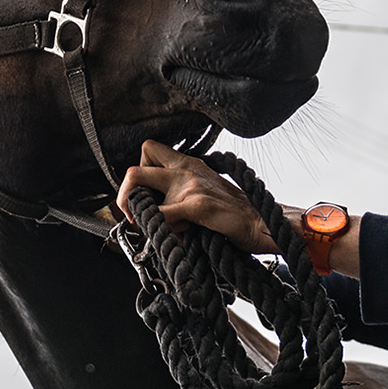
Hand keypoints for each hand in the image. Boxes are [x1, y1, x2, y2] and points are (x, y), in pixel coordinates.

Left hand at [115, 140, 274, 253]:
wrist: (262, 221)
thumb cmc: (234, 212)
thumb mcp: (204, 191)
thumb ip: (180, 193)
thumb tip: (155, 209)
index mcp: (188, 164)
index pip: (149, 151)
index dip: (137, 175)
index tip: (140, 197)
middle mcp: (186, 170)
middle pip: (135, 168)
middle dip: (125, 194)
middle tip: (132, 214)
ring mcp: (190, 186)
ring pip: (140, 187)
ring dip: (140, 213)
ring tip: (152, 228)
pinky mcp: (197, 205)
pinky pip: (161, 215)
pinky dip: (160, 230)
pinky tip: (173, 237)